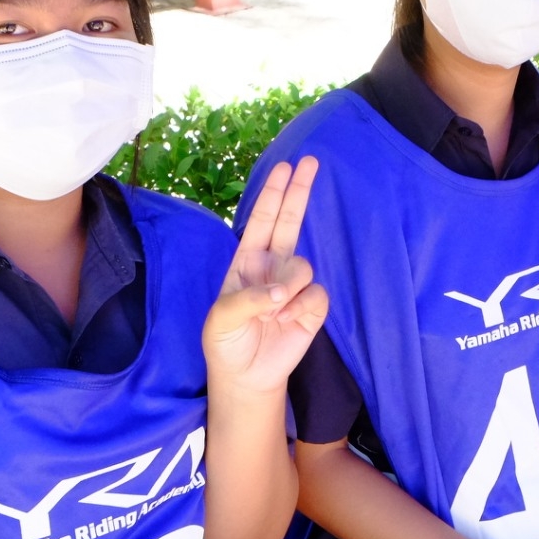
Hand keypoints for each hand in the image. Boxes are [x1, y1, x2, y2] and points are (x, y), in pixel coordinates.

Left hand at [203, 158, 330, 393]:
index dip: (274, 194)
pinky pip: (316, 295)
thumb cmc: (226, 342)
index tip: (285, 167)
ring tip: (273, 314)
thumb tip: (282, 291)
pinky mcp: (312, 307)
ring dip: (289, 288)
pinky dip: (301, 310)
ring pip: (303, 267)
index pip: (262, 220)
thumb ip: (249, 299)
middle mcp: (272, 267)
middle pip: (290, 221)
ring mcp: (294, 286)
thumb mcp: (222, 319)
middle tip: (312, 162)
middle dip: (300, 192)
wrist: (246, 376)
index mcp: (247, 261)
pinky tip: (286, 324)